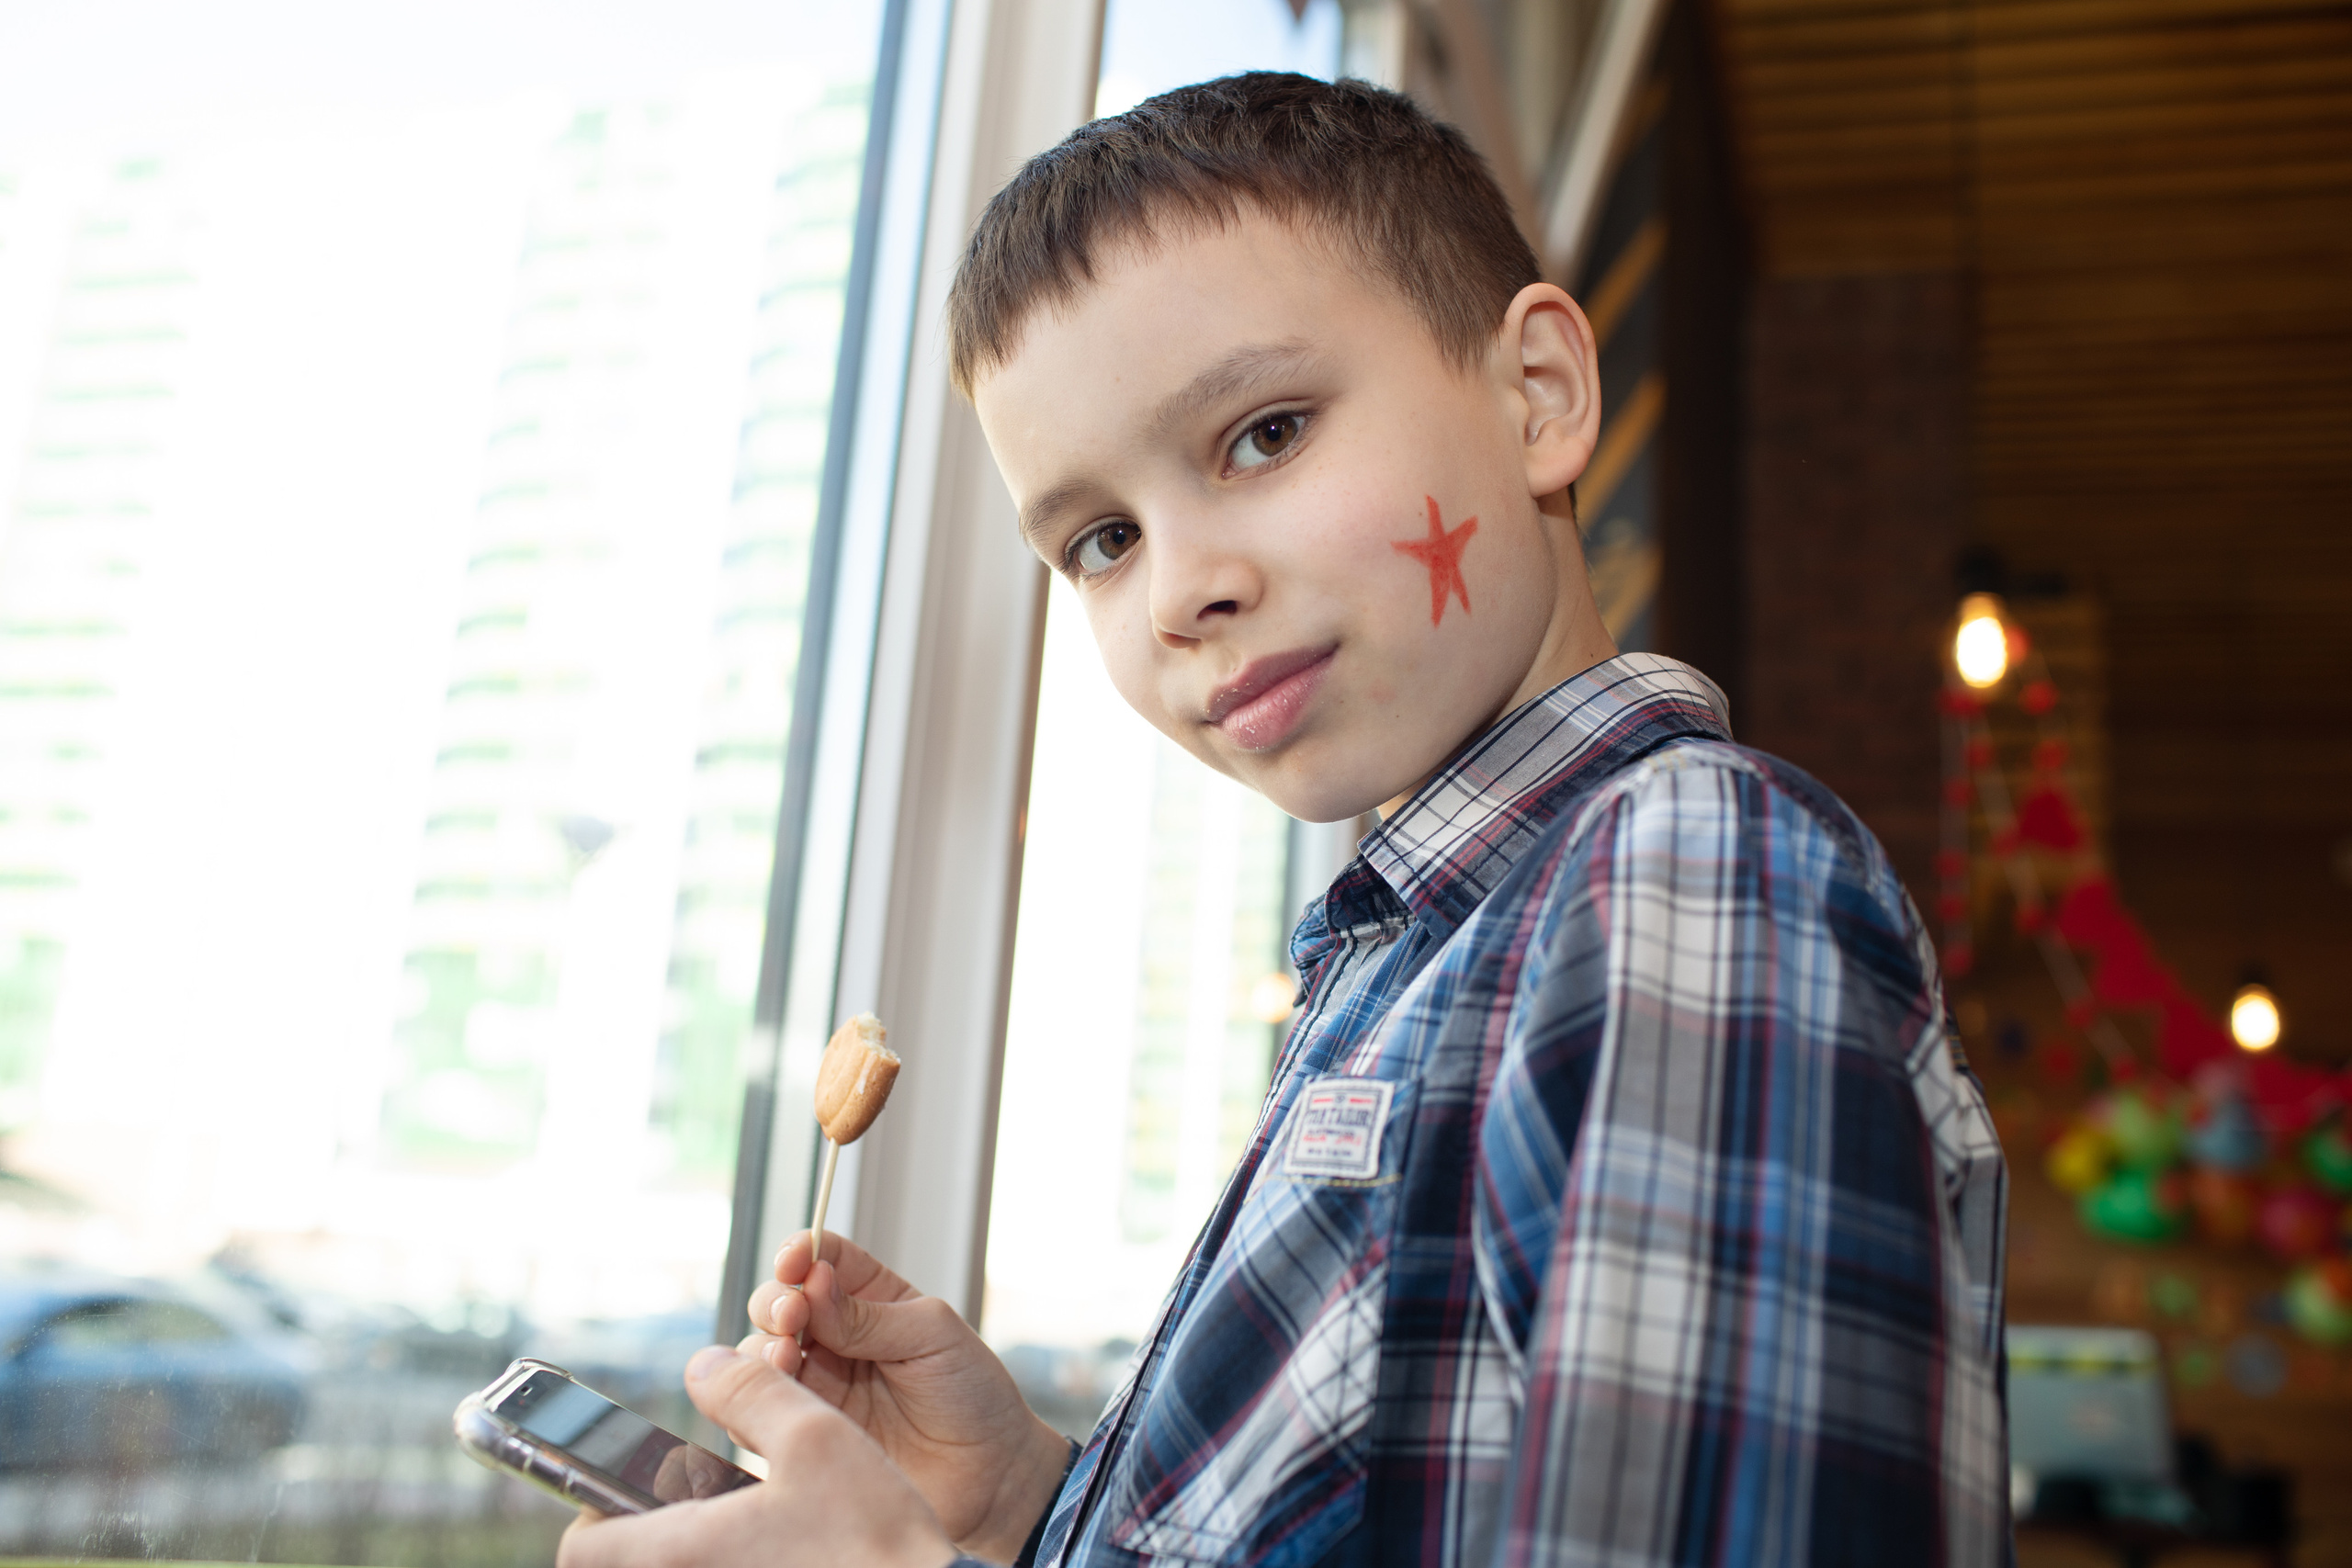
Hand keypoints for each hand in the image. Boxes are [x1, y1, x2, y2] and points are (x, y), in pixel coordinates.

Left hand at [557, 1345, 953, 1567]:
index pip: (579, 1549)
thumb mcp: (816, 1437)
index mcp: (679, 1554)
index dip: (592, 1509)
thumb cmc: (874, 1541)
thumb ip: (752, 1391)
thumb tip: (706, 1364)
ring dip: (696, 1543)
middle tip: (700, 1492)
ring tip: (749, 1513)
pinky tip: (786, 1547)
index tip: (629, 1484)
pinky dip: (735, 1561)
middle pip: (624, 1562)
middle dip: (648, 1523)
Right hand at [742, 1231, 1069, 1562]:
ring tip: (787, 1356)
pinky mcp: (805, 1429)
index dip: (801, 1252)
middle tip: (793, 1316)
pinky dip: (755, 1392)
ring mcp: (817, 1383)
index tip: (794, 1261)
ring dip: (763, 1345)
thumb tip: (813, 1284)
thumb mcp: (932, 1335)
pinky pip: (760, 1406)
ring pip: (761, 1351)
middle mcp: (836, 1337)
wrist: (987, 1476)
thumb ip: (869, 1315)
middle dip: (777, 1300)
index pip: (824, 1258)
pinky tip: (775, 1391)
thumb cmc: (972, 1394)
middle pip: (780, 1300)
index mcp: (873, 1299)